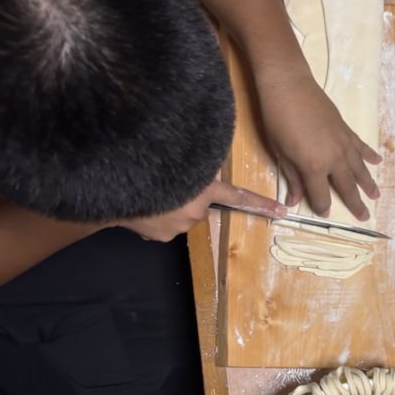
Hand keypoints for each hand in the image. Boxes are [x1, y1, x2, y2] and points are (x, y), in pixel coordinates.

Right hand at [118, 179, 285, 241]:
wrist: (112, 187)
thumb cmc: (148, 166)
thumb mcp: (181, 157)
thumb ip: (200, 164)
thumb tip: (209, 167)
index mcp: (204, 191)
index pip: (238, 196)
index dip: (261, 204)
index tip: (282, 212)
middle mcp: (195, 212)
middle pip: (201, 204)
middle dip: (191, 196)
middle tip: (170, 183)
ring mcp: (178, 227)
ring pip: (183, 214)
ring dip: (173, 205)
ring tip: (152, 191)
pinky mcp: (161, 237)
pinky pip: (166, 224)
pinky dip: (158, 215)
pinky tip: (144, 202)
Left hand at [257, 68, 380, 219]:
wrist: (289, 85)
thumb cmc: (277, 119)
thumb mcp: (280, 153)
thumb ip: (291, 177)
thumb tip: (294, 200)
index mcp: (313, 167)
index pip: (321, 196)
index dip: (322, 207)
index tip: (323, 213)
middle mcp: (333, 159)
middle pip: (346, 186)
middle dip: (355, 203)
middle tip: (365, 217)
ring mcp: (343, 143)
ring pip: (359, 169)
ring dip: (368, 183)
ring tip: (377, 195)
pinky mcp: (346, 130)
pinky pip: (361, 147)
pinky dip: (370, 155)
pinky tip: (378, 162)